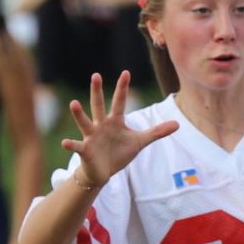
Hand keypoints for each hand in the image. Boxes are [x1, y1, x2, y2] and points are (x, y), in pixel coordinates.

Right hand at [61, 71, 178, 186]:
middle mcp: (101, 125)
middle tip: (95, 75)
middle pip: (99, 106)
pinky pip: (77, 146)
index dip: (123, 88)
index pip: (120, 102)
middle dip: (97, 91)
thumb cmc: (119, 153)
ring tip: (74, 103)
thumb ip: (157, 132)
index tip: (126, 72)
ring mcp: (91, 136)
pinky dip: (71, 144)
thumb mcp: (140, 142)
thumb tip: (178, 123)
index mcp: (115, 121)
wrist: (104, 171)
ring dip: (79, 114)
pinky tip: (65, 143)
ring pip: (85, 122)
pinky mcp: (85, 150)